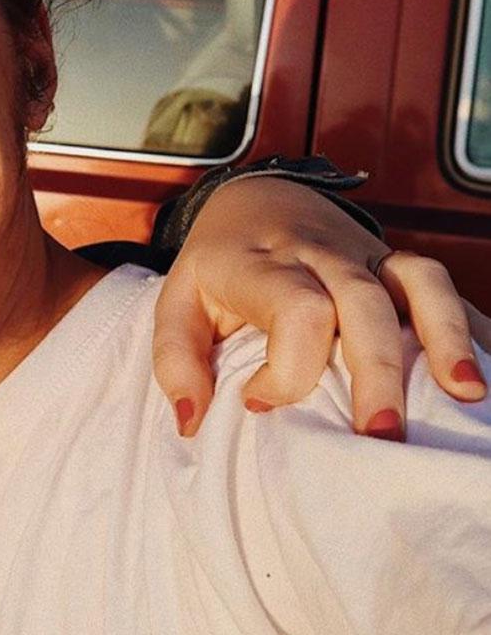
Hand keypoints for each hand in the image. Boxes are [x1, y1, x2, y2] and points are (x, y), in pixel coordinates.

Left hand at [153, 177, 489, 437]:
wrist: (256, 198)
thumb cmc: (216, 265)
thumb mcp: (176, 304)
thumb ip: (174, 361)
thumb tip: (190, 422)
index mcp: (262, 264)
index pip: (296, 309)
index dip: (286, 367)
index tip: (258, 401)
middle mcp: (322, 255)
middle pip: (363, 302)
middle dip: (377, 371)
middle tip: (380, 436)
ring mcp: (368, 254)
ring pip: (420, 282)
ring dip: (447, 337)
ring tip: (466, 395)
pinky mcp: (397, 263)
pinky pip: (445, 288)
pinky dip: (469, 327)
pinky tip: (481, 374)